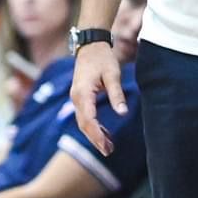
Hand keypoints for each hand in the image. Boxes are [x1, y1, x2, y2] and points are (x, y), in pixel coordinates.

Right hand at [69, 42, 126, 156]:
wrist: (90, 46)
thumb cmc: (103, 58)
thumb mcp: (113, 75)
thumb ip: (117, 95)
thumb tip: (122, 113)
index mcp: (83, 93)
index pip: (88, 119)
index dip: (97, 135)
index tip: (106, 146)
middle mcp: (76, 97)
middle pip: (83, 124)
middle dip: (95, 139)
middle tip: (109, 152)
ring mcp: (76, 98)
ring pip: (82, 122)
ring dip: (94, 135)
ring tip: (108, 147)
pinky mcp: (79, 98)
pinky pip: (84, 116)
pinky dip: (93, 127)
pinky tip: (104, 133)